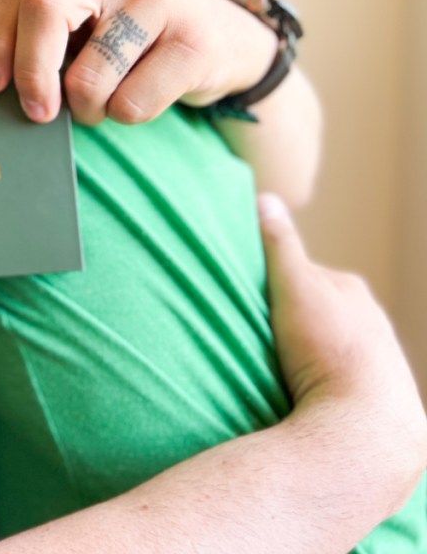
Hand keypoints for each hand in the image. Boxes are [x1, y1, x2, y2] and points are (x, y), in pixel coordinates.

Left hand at [0, 0, 278, 124]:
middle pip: (45, 11)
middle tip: (37, 112)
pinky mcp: (195, 40)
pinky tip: (141, 98)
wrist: (231, 44)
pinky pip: (131, 102)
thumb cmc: (138, 41)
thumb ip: (46, 32)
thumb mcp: (90, 21)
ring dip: (88, 109)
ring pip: (89, 74)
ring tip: (104, 104)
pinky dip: (125, 115)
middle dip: (31, 73)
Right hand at [258, 193, 426, 494]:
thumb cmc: (328, 349)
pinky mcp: (374, 393)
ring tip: (277, 367)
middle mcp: (370, 319)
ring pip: (328, 343)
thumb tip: (265, 197)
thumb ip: (279, 245)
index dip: (271, 283)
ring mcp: (376, 357)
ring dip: (305, 350)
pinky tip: (300, 390)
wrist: (364, 425)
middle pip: (317, 309)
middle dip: (289, 318)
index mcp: (350, 289)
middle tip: (256, 335)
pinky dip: (317, 377)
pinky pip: (336, 374)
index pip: (303, 273)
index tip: (246, 299)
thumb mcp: (295, 287)